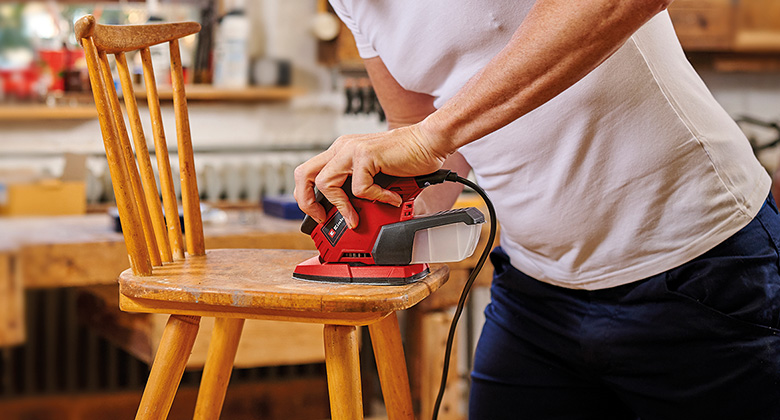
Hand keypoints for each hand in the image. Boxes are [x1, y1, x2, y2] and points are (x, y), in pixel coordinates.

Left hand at [294, 123, 449, 228]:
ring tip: (355, 217)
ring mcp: (351, 150)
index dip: (307, 197)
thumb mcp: (375, 176)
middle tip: (322, 218)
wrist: (429, 141)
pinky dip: (376, 198)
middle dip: (307, 202)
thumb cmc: (407, 158)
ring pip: (325, 183)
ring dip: (341, 206)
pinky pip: (360, 188)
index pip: (309, 173)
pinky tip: (391, 197)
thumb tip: (349, 217)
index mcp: (340, 151)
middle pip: (304, 175)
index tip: (319, 215)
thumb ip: (359, 188)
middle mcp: (341, 148)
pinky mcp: (366, 155)